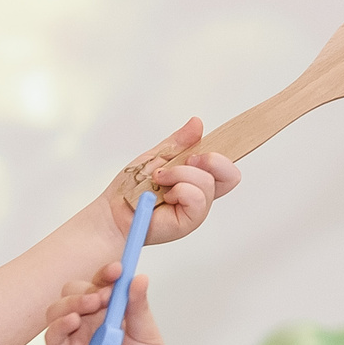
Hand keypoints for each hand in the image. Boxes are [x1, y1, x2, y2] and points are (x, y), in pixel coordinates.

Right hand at [41, 263, 175, 344]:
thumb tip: (138, 277)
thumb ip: (138, 307)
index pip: (99, 284)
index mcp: (109, 312)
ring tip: (92, 305)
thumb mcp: (148, 333)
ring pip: (57, 309)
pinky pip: (52, 337)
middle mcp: (88, 322)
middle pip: (74, 292)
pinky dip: (59, 324)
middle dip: (87, 288)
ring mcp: (75, 340)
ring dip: (72, 302)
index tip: (117, 269)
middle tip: (105, 295)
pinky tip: (74, 321)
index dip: (105, 273)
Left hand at [91, 117, 238, 249]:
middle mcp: (201, 193)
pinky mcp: (189, 221)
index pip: (225, 165)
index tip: (212, 142)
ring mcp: (197, 208)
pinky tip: (164, 195)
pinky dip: (179, 190)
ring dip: (181, 174)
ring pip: (208, 182)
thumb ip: (179, 142)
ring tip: (159, 178)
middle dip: (210, 160)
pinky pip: (197, 197)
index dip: (227, 151)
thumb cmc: (131, 188)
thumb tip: (197, 123)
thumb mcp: (157, 156)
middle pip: (230, 174)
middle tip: (185, 160)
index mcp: (197, 176)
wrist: (113, 211)